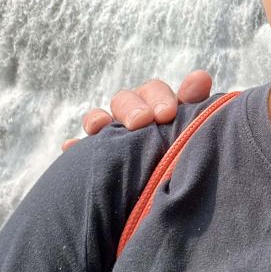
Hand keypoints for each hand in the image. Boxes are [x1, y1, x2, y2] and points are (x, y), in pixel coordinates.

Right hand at [61, 70, 213, 150]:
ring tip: (97, 126)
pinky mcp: (96, 156)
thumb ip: (197, 108)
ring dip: (97, 118)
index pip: (155, 92)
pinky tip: (70, 148)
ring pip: (100, 118)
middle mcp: (135, 116)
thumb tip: (200, 77)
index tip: (166, 113)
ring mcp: (113, 135)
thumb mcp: (194, 131)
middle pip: (126, 100)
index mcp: (161, 108)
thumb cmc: (188, 156)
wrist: (171, 194)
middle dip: (132, 108)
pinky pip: (79, 149)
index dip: (159, 98)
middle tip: (141, 122)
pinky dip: (75, 147)